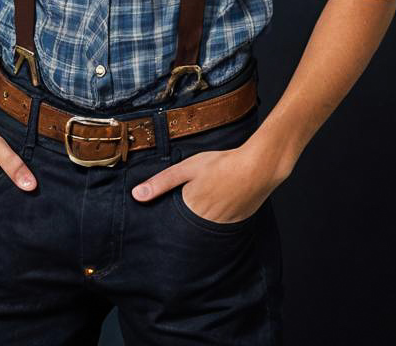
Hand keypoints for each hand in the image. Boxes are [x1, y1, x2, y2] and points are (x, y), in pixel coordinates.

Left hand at [130, 142, 276, 223]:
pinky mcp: (237, 223)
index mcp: (191, 210)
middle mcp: (206, 223)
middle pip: (188, 230)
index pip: (172, 226)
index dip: (165, 226)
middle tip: (179, 221)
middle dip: (182, 226)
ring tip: (200, 211)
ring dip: (199, 226)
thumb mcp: (187, 168)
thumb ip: (162, 182)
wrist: (258, 167)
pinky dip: (216, 221)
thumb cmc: (221, 164)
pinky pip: (221, 227)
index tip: (157, 231)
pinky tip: (218, 208)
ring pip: (204, 230)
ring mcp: (224, 225)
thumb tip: (137, 195)